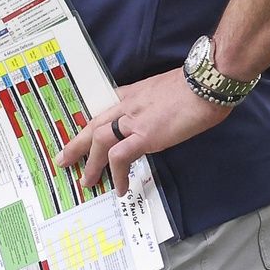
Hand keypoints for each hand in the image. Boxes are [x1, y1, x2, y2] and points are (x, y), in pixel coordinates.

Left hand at [55, 69, 230, 194]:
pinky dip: (117, 173)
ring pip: (99, 141)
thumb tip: (155, 122)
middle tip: (64, 160)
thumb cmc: (195, 85)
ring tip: (87, 182)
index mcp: (131, 94)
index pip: (103, 111)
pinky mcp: (145, 135)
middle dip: (76, 144)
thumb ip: (153, 106)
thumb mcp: (164, 91)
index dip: (90, 127)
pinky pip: (121, 156)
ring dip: (91, 163)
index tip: (81, 138)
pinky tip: (119, 187)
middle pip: (93, 125)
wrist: (206, 82)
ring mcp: (134, 119)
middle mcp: (127, 105)